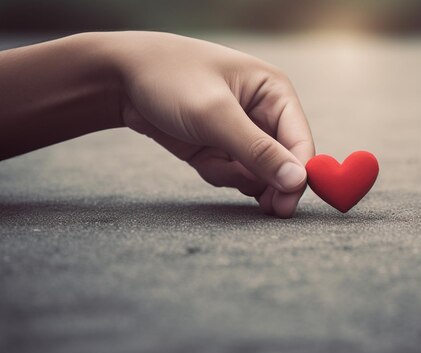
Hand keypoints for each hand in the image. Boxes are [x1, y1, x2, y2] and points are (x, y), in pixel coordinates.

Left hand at [111, 32, 314, 217]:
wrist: (121, 78)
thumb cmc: (171, 79)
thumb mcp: (214, 114)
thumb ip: (257, 151)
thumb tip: (297, 181)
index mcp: (275, 92)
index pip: (300, 142)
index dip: (297, 176)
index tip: (284, 205)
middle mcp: (264, 112)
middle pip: (283, 162)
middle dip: (265, 180)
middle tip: (261, 204)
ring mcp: (242, 132)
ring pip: (258, 173)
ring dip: (236, 177)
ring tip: (211, 160)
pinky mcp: (222, 147)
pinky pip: (233, 175)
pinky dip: (219, 174)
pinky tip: (201, 159)